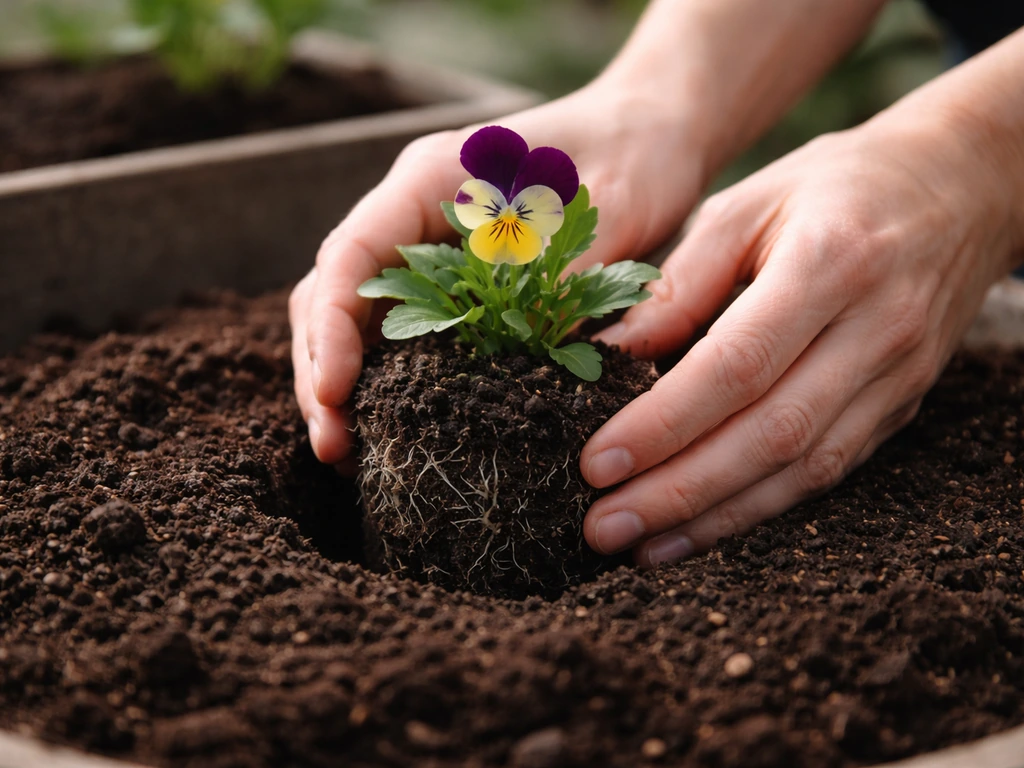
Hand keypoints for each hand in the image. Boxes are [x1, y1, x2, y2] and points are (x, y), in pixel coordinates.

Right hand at [289, 85, 703, 466]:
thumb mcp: (607, 215)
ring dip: (347, 384)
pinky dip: (389, 380)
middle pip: (334, 293)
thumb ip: (559, 284)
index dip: (332, 328)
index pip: (351, 254)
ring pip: (357, 318)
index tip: (336, 395)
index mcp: (432, 179)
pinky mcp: (455, 280)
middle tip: (335, 448)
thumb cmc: (633, 155)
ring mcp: (430, 247)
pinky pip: (402, 331)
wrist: (652, 131)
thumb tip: (525, 373)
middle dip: (324, 371)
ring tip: (350, 454)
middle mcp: (415, 213)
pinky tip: (395, 428)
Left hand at [581, 112, 1021, 566]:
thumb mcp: (748, 203)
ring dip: (716, 518)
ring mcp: (898, 376)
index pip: (735, 366)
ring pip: (804, 469)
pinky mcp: (902, 404)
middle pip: (770, 434)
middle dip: (678, 492)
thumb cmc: (838, 186)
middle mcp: (874, 330)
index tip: (596, 464)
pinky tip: (703, 527)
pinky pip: (830, 470)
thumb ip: (680, 281)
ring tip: (640, 547)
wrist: (965, 186)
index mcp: (830, 263)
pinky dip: (762, 507)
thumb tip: (610, 353)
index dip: (662, 424)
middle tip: (601, 528)